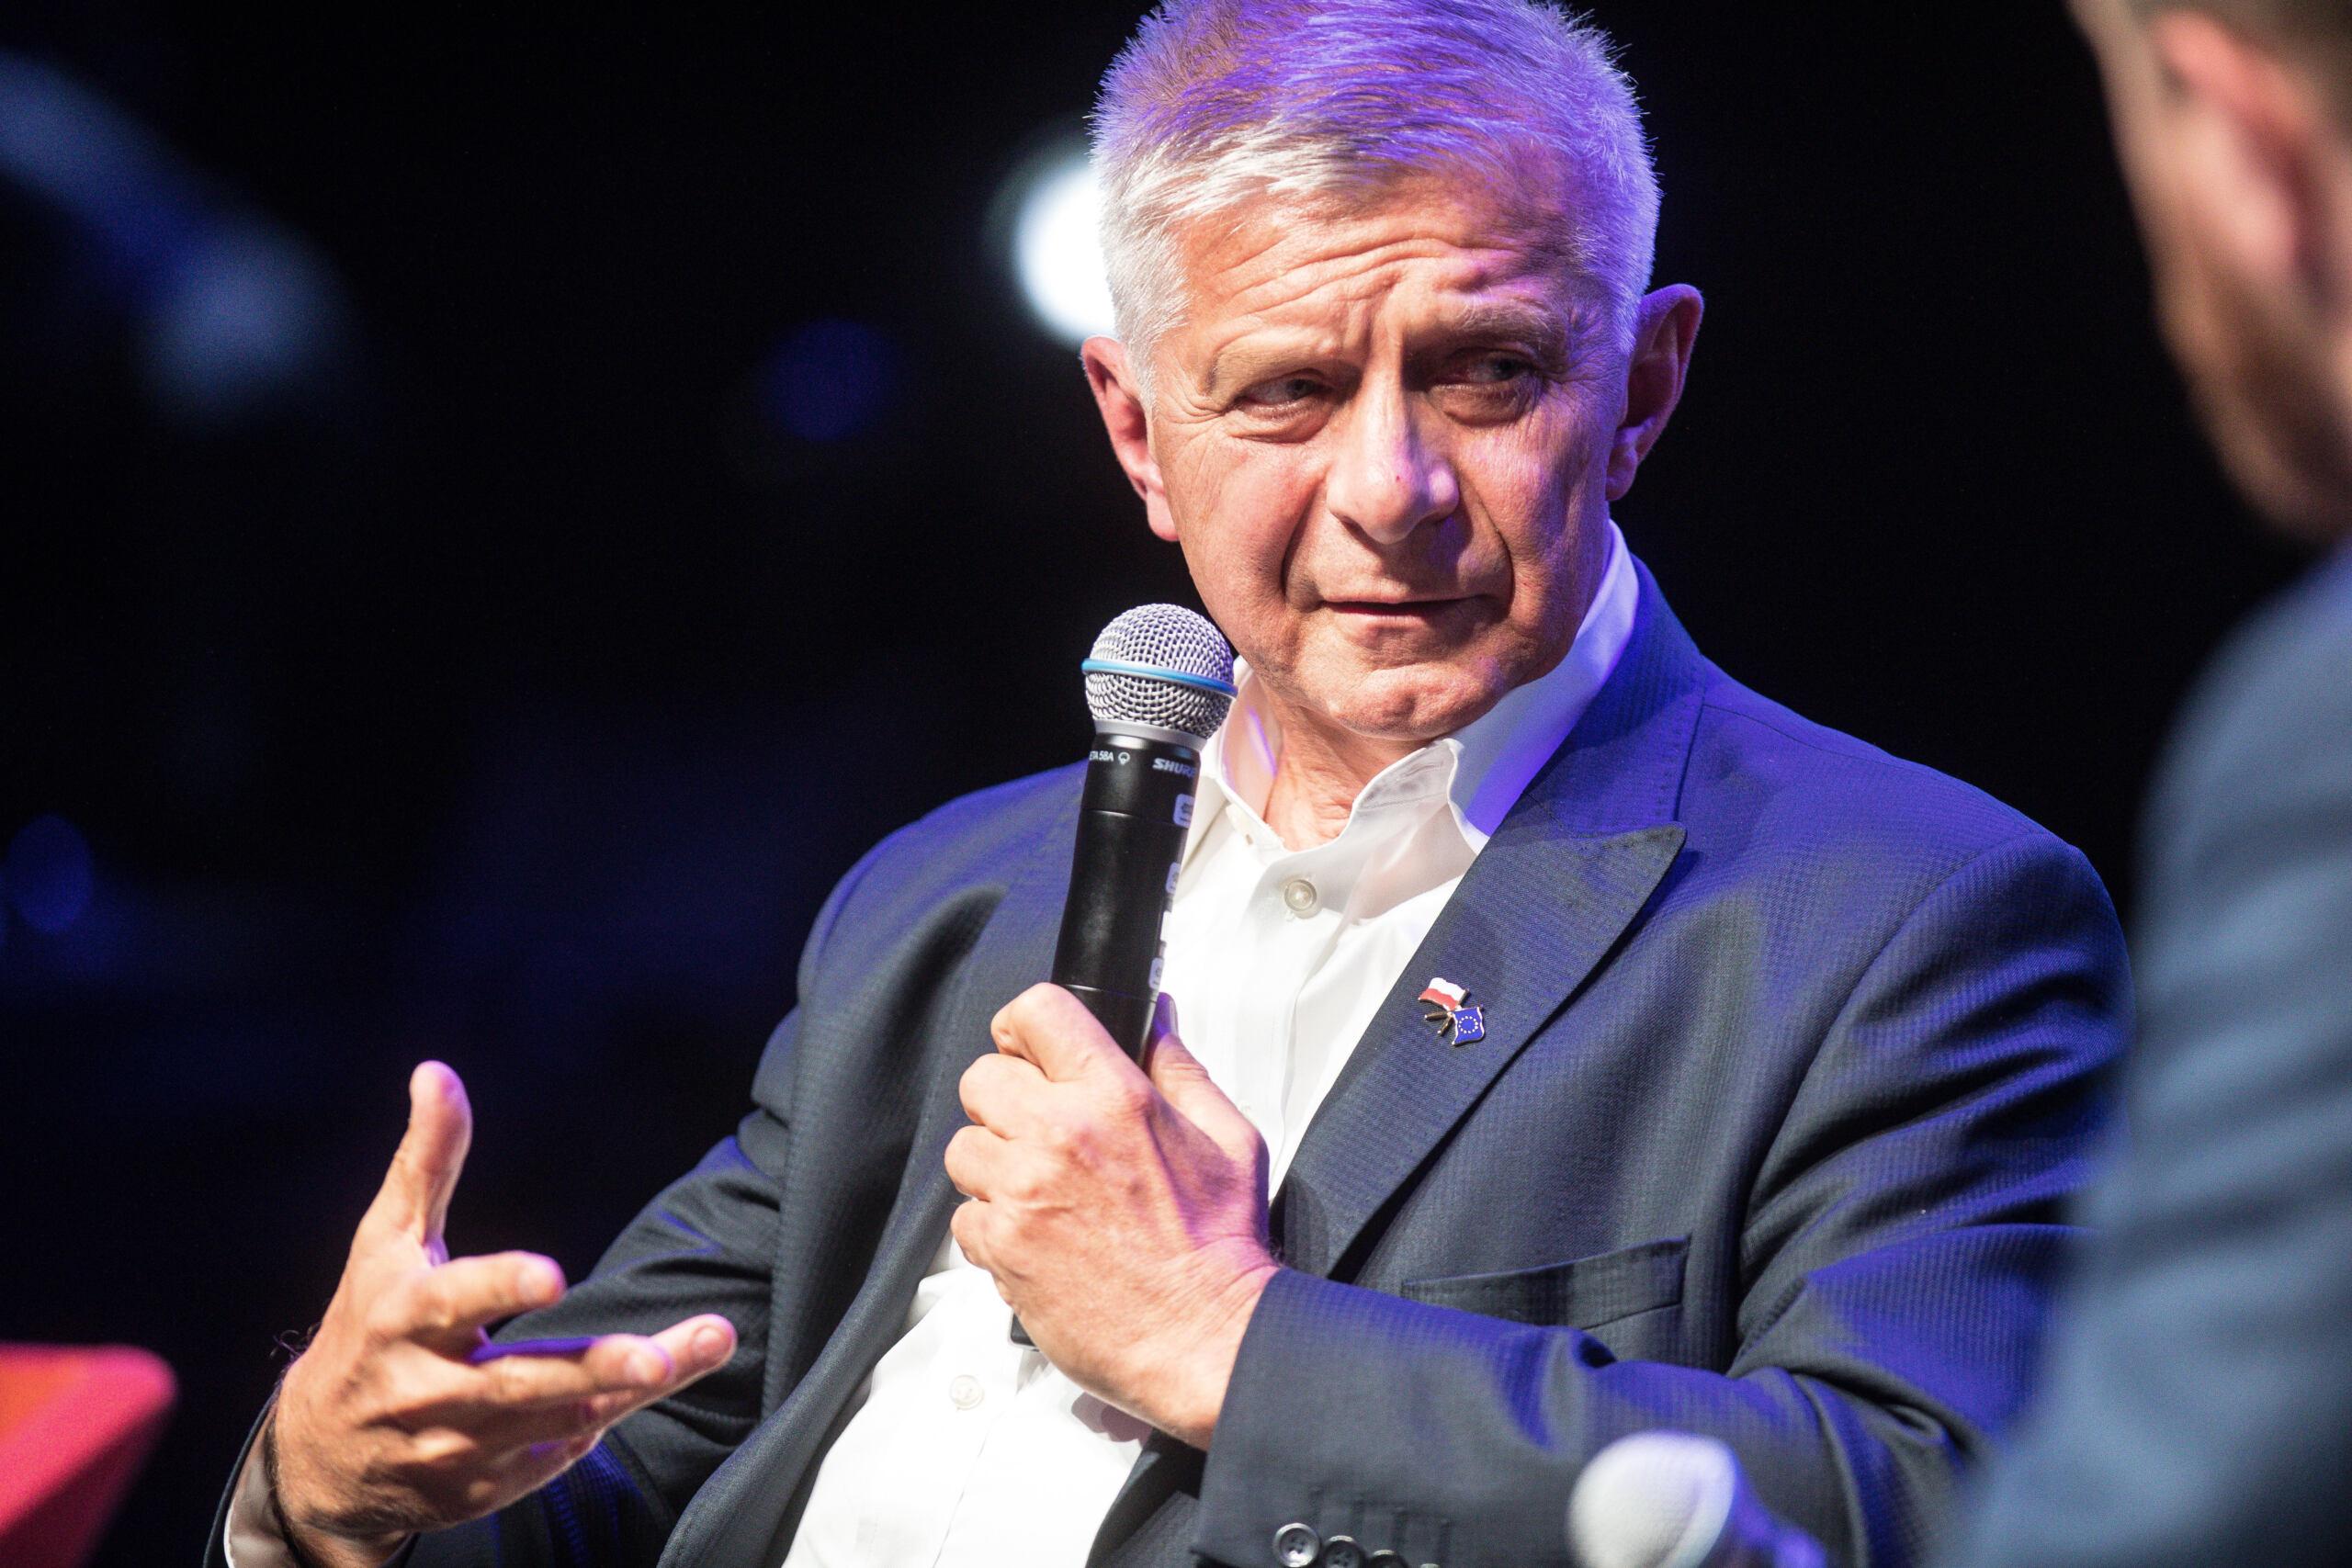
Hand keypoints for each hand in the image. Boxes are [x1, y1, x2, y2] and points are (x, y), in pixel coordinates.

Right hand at [269, 1063, 738, 1567]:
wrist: (316, 1453)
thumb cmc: (365, 1320)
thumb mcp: (387, 1240)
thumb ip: (425, 1161)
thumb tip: (437, 1072)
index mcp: (402, 1318)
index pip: (454, 1301)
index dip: (501, 1286)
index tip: (553, 1275)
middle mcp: (424, 1389)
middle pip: (518, 1381)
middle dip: (593, 1368)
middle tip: (657, 1356)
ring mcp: (451, 1448)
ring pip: (552, 1422)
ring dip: (628, 1391)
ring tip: (699, 1351)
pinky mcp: (476, 1490)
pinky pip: (549, 1459)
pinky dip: (594, 1428)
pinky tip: (643, 1393)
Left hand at [946, 986, 1278, 1448]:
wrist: (1204, 1339)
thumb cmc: (1220, 1249)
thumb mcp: (1228, 1138)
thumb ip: (1181, 1070)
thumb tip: (1155, 1021)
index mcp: (1117, 1097)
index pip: (1037, 1013)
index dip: (1025, 1026)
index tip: (1029, 1048)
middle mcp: (1061, 1135)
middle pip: (981, 1077)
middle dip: (1006, 1099)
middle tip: (1038, 1130)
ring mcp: (1024, 1191)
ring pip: (963, 1148)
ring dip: (993, 1166)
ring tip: (1038, 1191)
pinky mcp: (1002, 1247)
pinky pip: (964, 1217)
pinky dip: (992, 1227)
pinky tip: (1037, 1238)